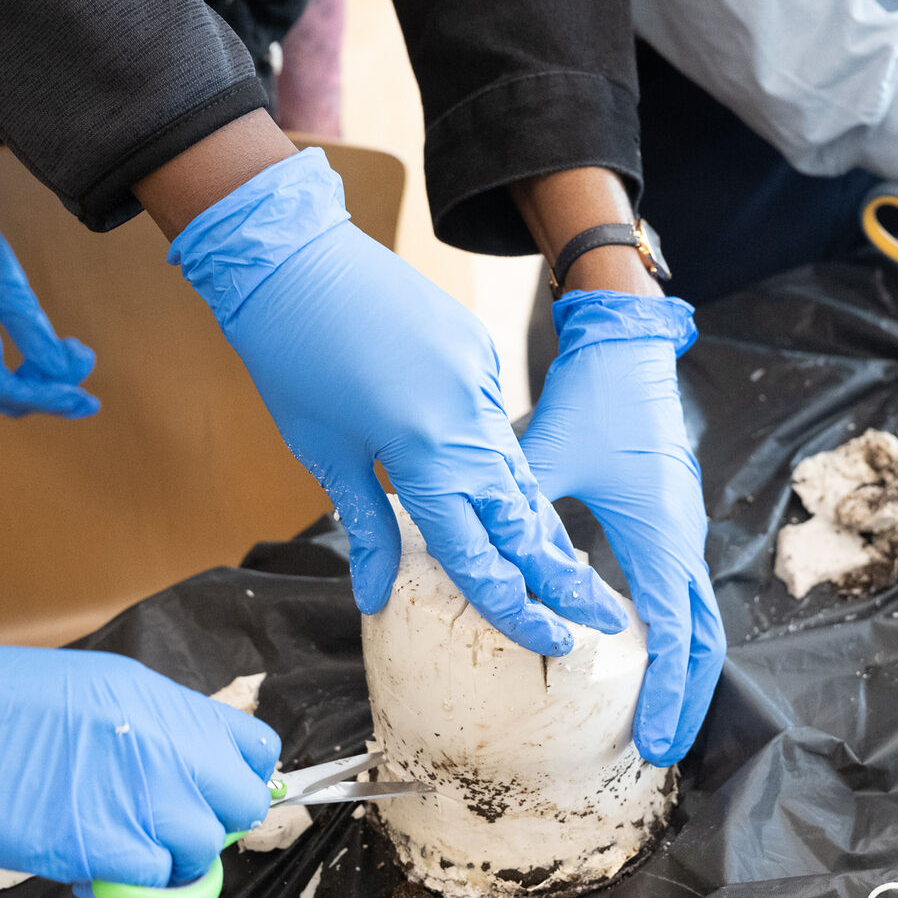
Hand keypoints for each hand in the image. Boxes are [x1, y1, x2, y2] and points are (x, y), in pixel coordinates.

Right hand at [0, 187, 99, 417]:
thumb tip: (62, 373)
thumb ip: (33, 333)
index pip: (7, 391)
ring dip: (44, 381)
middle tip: (90, 385)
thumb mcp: (8, 288)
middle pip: (9, 400)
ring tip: (76, 352)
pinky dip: (30, 370)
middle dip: (51, 394)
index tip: (84, 398)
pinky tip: (57, 350)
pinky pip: (0, 375)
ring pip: (6, 390)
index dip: (48, 398)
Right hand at [0, 597, 278, 887]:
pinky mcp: (91, 840)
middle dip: (207, 828)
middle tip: (158, 833)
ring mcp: (131, 790)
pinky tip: (82, 864)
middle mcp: (159, 740)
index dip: (233, 783)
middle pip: (238, 805)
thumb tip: (174, 778)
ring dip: (166, 864)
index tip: (205, 799)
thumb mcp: (82, 694)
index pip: (252, 750)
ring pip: (198, 852)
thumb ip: (140, 733)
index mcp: (155, 698)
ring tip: (114, 850)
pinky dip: (124, 885)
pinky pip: (148, 881)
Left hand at [169, 150, 626, 655]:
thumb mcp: (324, 451)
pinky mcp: (480, 352)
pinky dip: (502, 461)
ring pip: (519, 472)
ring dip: (540, 526)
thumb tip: (376, 593)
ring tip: (572, 573)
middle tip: (603, 618)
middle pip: (524, 519)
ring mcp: (481, 383)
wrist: (296, 256)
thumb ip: (367, 522)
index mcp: (425, 455)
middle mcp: (467, 423)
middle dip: (562, 577)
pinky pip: (499, 422)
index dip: (514, 606)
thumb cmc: (294, 357)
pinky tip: (508, 488)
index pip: (480, 554)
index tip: (549, 640)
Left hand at [520, 293, 724, 764]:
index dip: (664, 693)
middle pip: (703, 643)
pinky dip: (678, 641)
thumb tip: (474, 548)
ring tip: (657, 723)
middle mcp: (682, 539)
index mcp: (659, 533)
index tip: (648, 741)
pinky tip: (648, 662)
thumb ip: (517, 508)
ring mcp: (683, 532)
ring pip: (700, 623)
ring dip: (685, 676)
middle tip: (658, 753)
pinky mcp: (673, 525)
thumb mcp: (547, 454)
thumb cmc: (594, 395)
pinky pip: (686, 597)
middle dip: (686, 701)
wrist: (628, 347)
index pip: (674, 635)